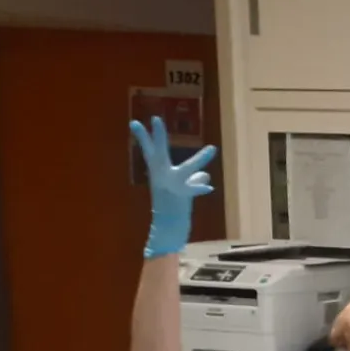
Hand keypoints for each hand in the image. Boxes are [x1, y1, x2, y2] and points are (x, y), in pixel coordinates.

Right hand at [129, 116, 214, 258]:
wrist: (165, 232)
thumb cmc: (172, 212)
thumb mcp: (182, 193)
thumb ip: (192, 181)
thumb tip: (204, 175)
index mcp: (159, 174)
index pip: (150, 152)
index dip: (144, 137)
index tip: (136, 122)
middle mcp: (162, 178)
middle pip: (158, 153)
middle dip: (157, 137)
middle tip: (155, 119)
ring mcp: (171, 187)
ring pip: (187, 170)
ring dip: (200, 160)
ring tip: (213, 149)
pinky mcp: (182, 197)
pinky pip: (193, 191)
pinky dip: (200, 188)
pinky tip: (208, 187)